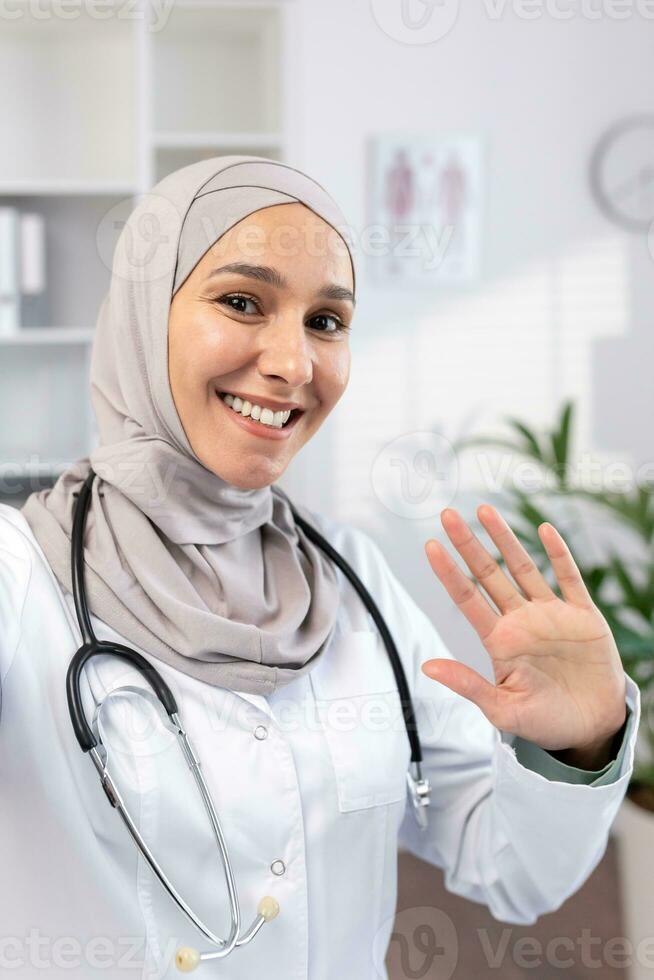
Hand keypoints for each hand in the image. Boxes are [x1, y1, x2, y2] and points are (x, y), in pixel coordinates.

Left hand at [421, 505, 626, 757]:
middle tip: (447, 514)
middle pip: (488, 574)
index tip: (429, 546)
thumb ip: (467, 684)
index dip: (448, 573)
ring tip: (484, 510)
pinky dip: (558, 554)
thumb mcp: (502, 709)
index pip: (467, 599)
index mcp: (499, 641)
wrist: (591, 728)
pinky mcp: (582, 616)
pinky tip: (545, 530)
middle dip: (468, 544)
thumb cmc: (544, 722)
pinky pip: (569, 578)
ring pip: (523, 568)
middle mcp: (520, 620)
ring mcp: (551, 614)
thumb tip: (427, 666)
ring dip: (505, 539)